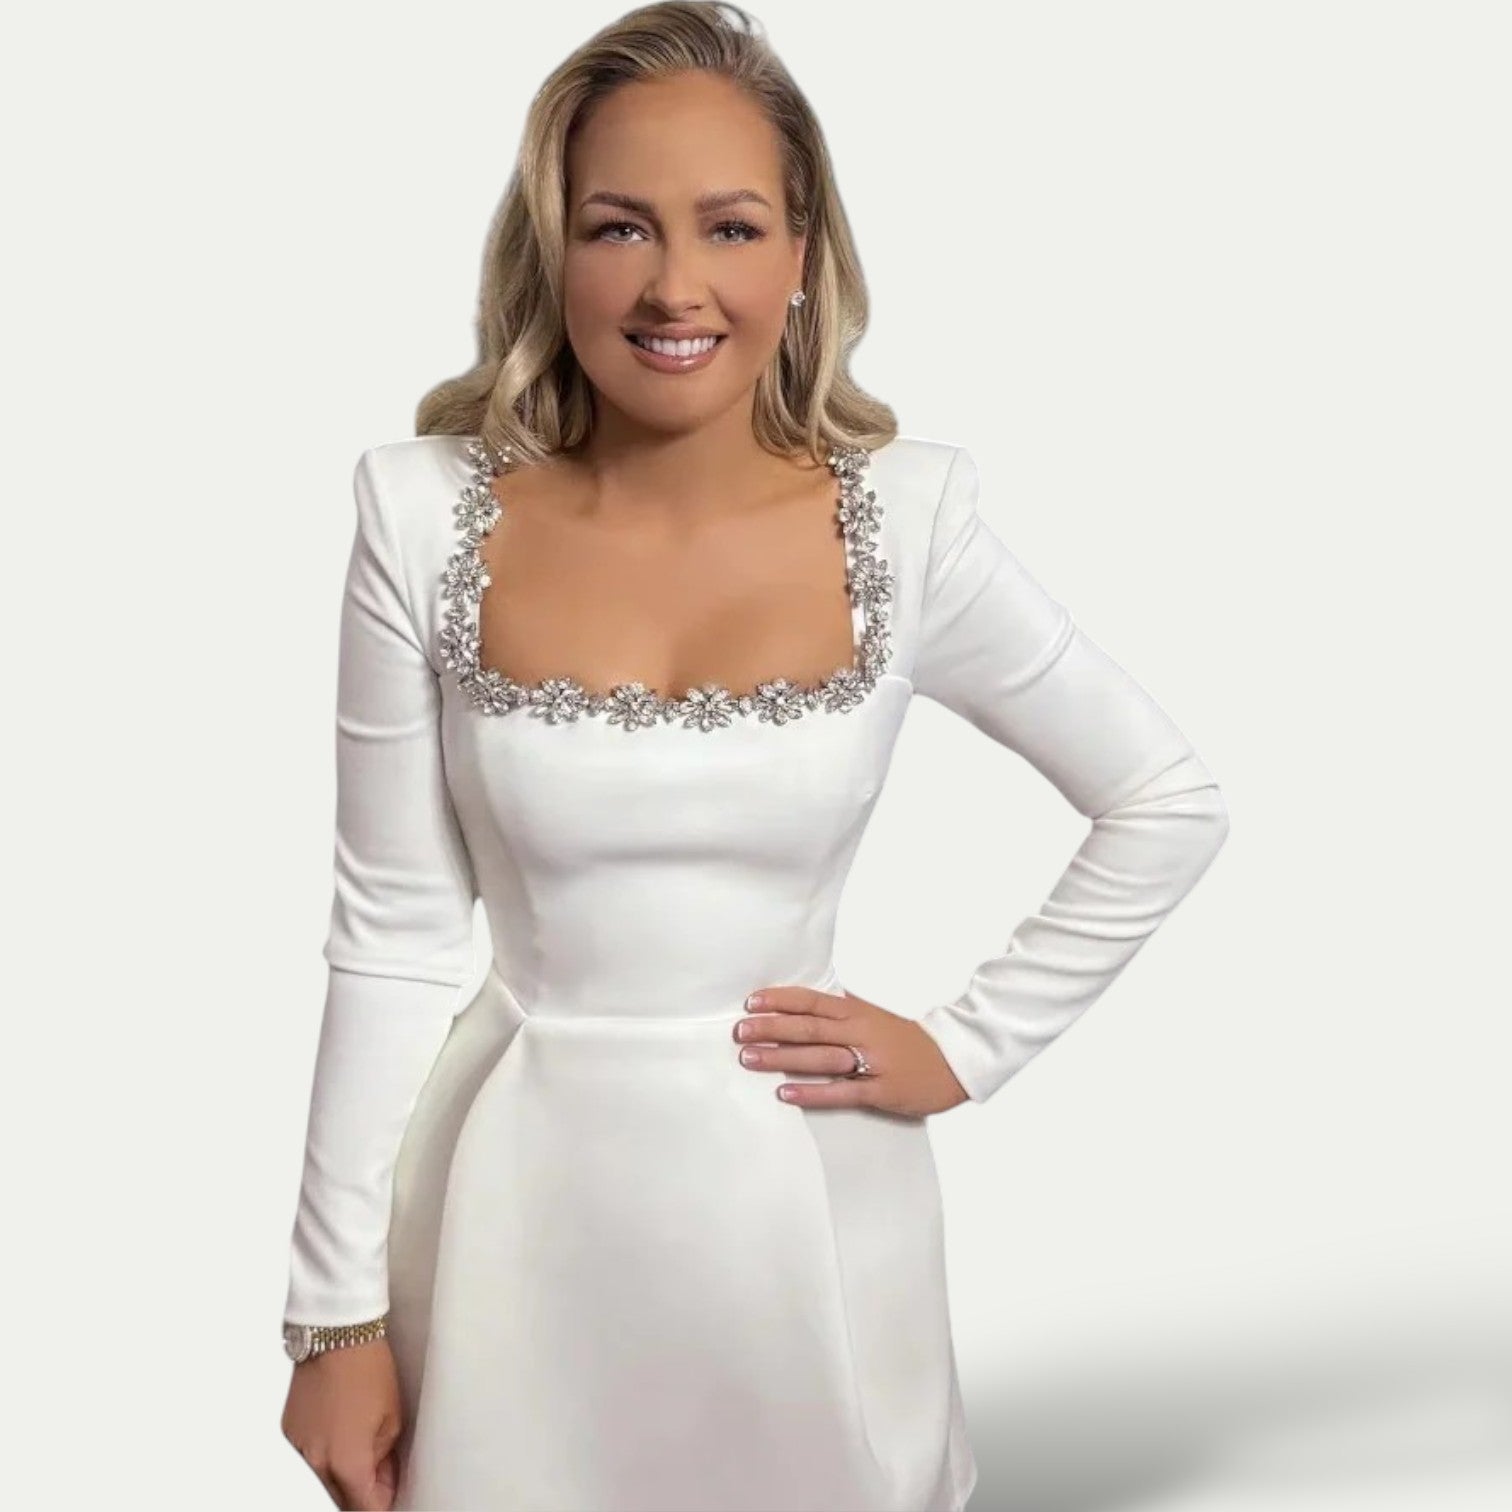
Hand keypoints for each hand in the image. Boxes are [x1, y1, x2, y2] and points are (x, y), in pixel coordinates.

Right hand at [281, 1338, 402, 1509]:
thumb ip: (384, 1457)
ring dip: (341, 1475)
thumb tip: (381, 1476)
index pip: (364, 1507)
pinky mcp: (289, 1433)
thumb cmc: (367, 1369)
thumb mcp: (391, 1418)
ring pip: (322, 1481)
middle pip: (340, 1499)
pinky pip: (308, 1458)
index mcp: (346, 1462)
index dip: (382, 1502)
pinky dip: (324, 1456)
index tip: (390, 1492)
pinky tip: (339, 1436)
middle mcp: (317, 1462)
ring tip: (361, 1449)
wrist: (336, 1335)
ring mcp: (298, 1449)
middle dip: (361, 1492)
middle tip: (381, 1474)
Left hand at [734, 984, 969, 1116]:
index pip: (811, 1001)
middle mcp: (861, 1033)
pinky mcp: (881, 1090)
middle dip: (771, 1028)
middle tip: (739, 1032)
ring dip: (782, 1058)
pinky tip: (786, 1093)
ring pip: (820, 1058)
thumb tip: (812, 997)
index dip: (780, 1000)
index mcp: (858, 1013)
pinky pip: (842, 1091)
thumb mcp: (876, 1015)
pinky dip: (813, 1092)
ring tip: (750, 1059)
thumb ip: (845, 1008)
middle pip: (809, 1027)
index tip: (750, 1002)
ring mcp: (871, 1062)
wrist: (954, 1060)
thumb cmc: (909, 1039)